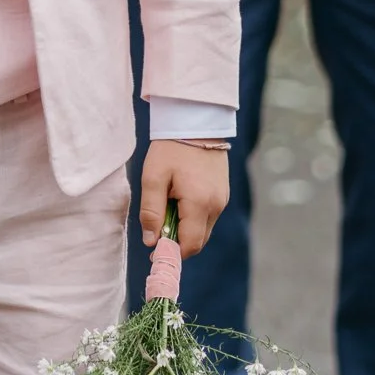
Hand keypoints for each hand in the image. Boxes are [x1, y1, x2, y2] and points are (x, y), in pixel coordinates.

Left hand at [139, 142, 229, 258]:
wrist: (196, 121)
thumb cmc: (171, 148)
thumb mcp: (153, 177)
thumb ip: (151, 211)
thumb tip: (151, 241)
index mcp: (200, 203)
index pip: (189, 245)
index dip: (171, 252)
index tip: (154, 251)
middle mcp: (216, 206)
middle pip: (198, 241)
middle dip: (178, 242)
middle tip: (157, 229)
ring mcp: (222, 200)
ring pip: (203, 229)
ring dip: (185, 229)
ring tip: (167, 206)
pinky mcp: (222, 193)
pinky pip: (208, 216)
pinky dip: (193, 217)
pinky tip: (179, 199)